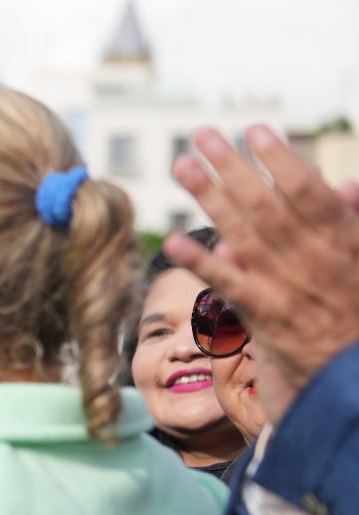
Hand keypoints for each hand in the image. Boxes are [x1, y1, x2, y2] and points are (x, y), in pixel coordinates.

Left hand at [166, 126, 358, 422]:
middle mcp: (315, 259)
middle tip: (200, 135)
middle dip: (233, 167)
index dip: (281, 158)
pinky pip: (231, 287)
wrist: (356, 385)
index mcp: (343, 241)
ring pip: (245, 235)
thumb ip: (351, 225)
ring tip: (181, 167)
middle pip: (267, 204)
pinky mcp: (267, 321)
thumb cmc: (354, 322)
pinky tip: (173, 243)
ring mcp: (290, 288)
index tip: (253, 130)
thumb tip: (346, 185)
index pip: (309, 190)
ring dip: (211, 198)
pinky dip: (203, 263)